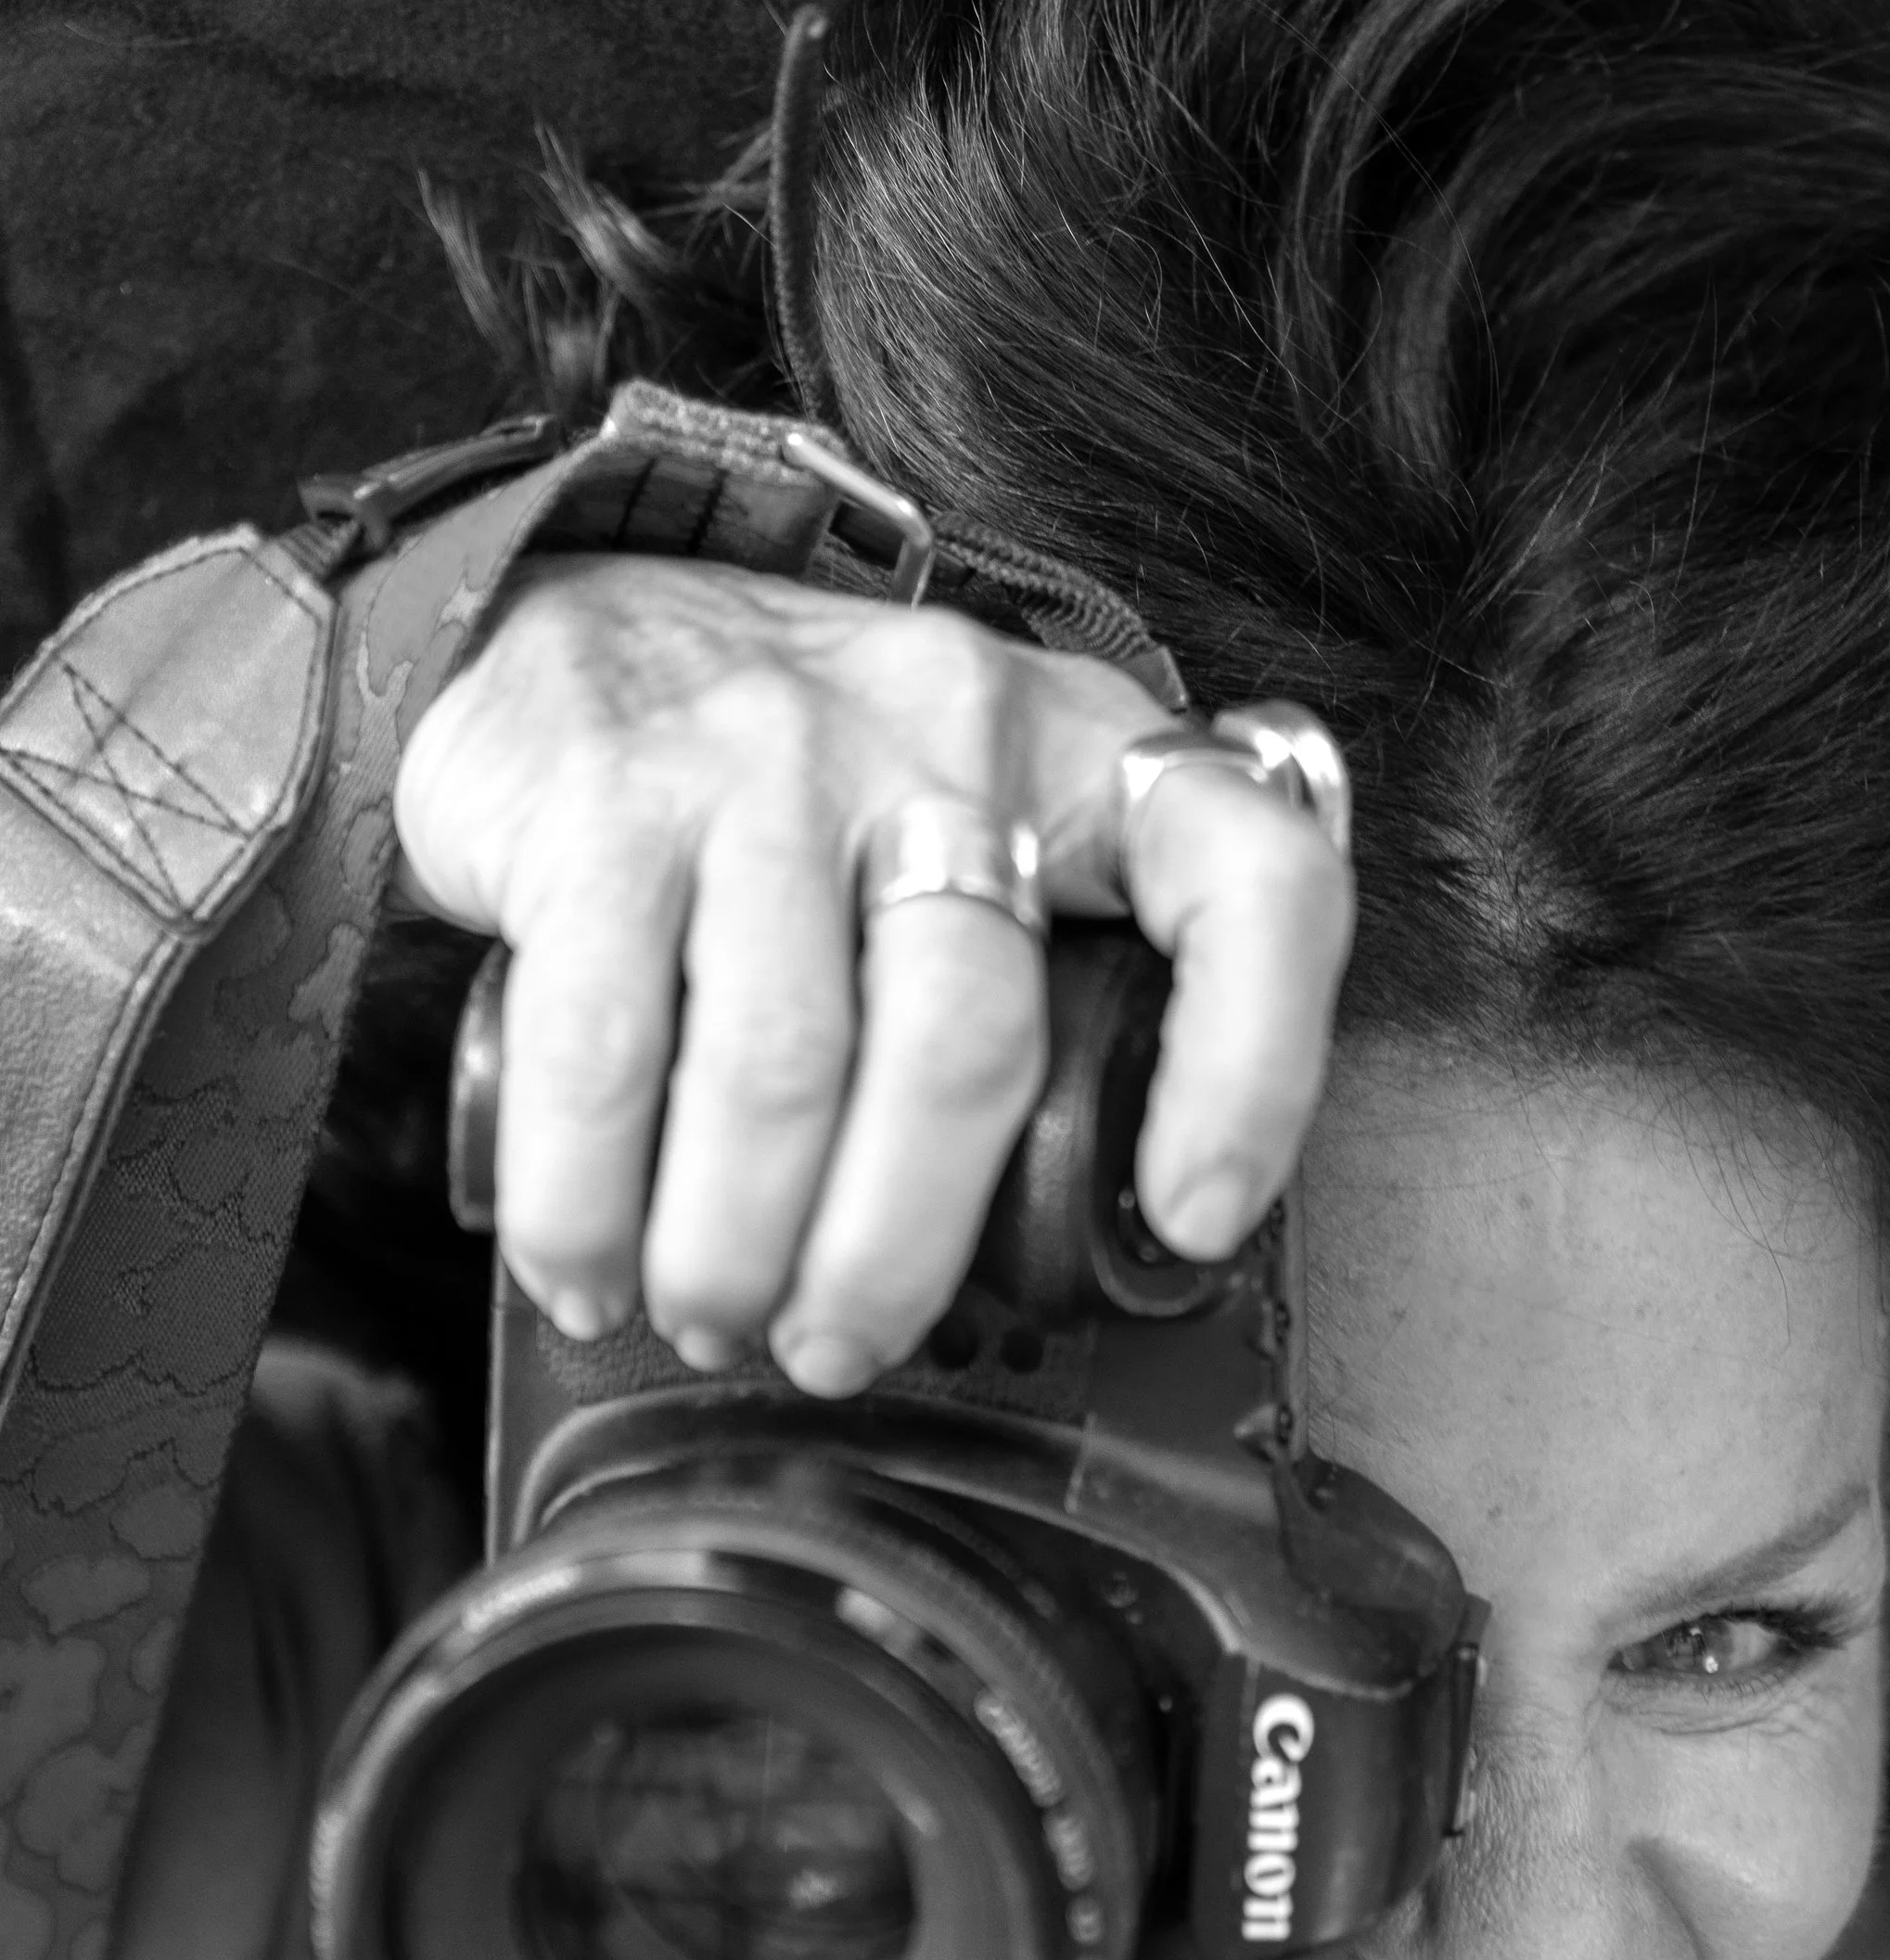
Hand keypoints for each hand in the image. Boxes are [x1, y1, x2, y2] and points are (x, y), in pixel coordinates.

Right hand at [393, 556, 1355, 1390]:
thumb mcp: (979, 823)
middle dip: (896, 1252)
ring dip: (738, 1250)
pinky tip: (587, 1269)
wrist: (568, 610)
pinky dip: (587, 1202)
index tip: (1195, 1217)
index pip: (1252, 883)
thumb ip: (1053, 977)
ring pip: (781, 1069)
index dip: (1252, 1069)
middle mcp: (947, 737)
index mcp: (1087, 760)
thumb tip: (1090, 1242)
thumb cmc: (807, 790)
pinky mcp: (604, 798)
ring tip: (713, 1321)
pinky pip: (604, 1050)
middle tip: (839, 1349)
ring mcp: (768, 757)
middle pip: (966, 1043)